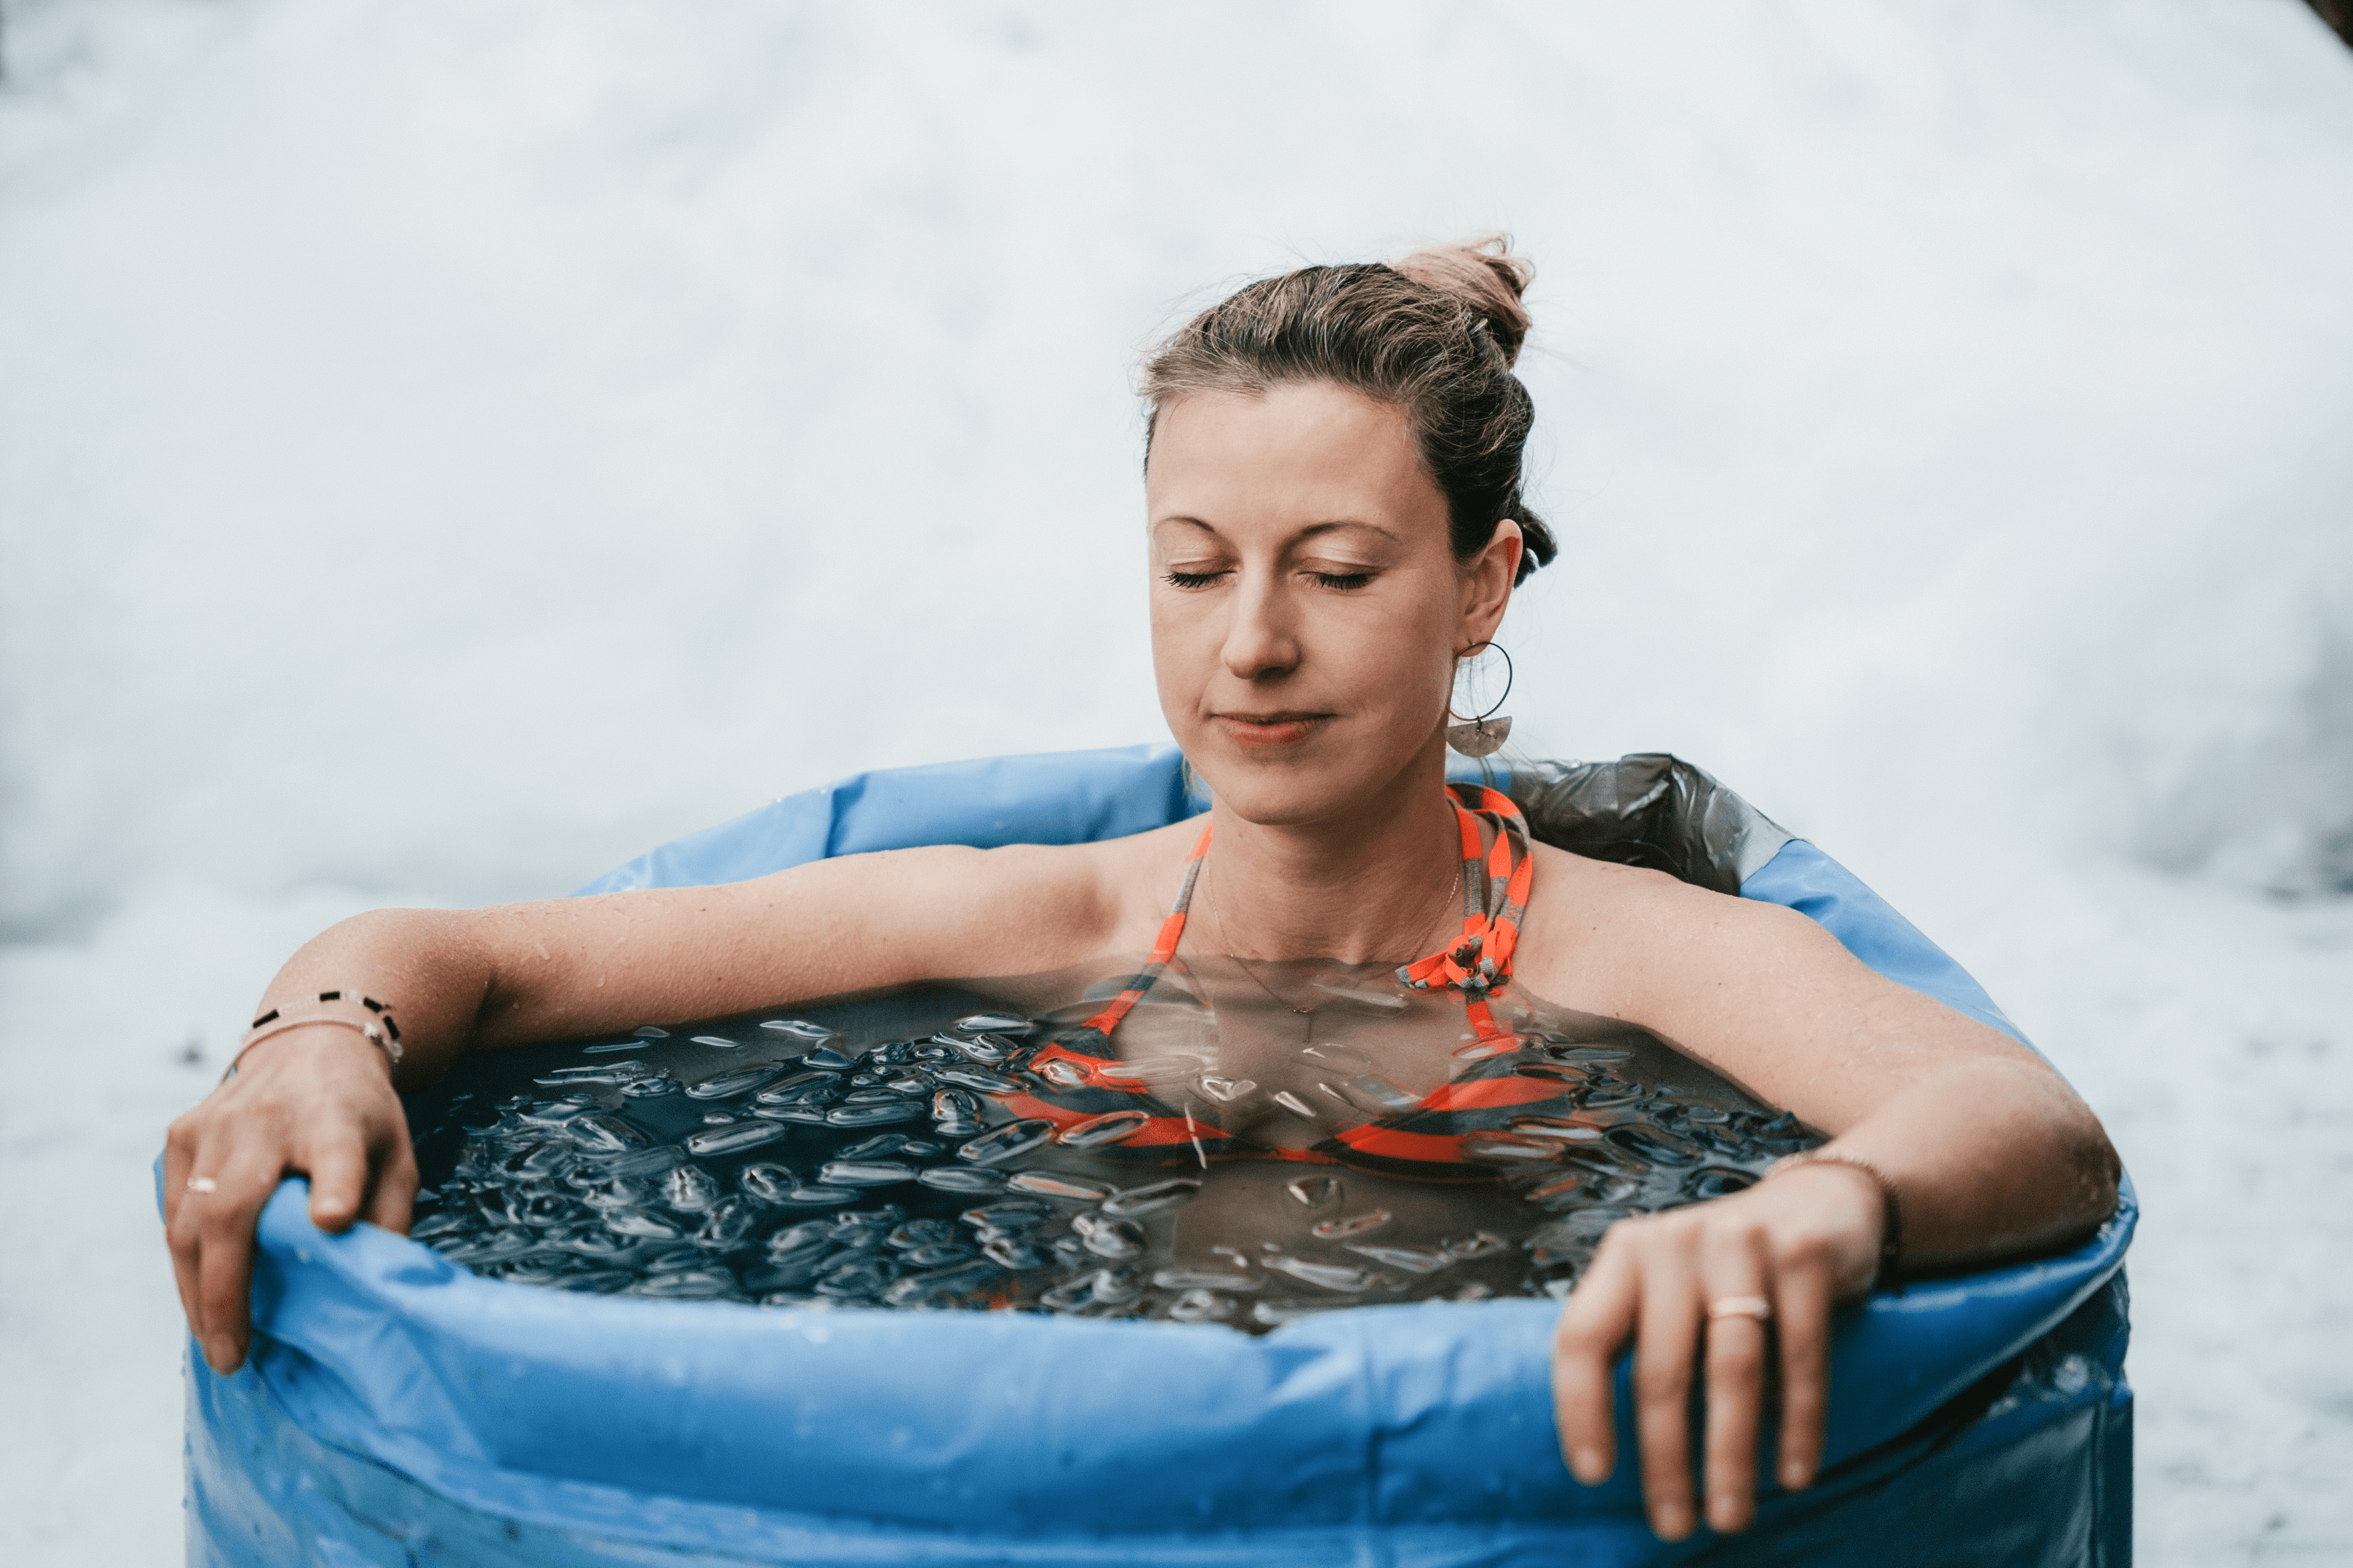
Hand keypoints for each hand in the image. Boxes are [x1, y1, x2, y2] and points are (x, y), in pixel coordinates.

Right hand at [163, 1026, 416, 1374]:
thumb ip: (388, 1215)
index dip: (335, 1188)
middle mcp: (267, 1120)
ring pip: (187, 1222)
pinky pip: (172, 1211)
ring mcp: (214, 1125)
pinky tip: (201, 1299)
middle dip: (226, 1290)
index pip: (334, 1154)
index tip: (333, 1220)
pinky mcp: (181, 1133)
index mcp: (335, 1119)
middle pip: (232, 1209)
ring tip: (216, 1343)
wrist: (311, 1047)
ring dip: (196, 1291)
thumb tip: (369, 1289)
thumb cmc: (361, 1118)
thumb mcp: (397, 1156)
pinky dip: (184, 1261)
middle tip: (233, 1353)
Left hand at [1549, 1163, 1882, 1538]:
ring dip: (1730, 1454)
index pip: (1583, 1336)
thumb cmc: (1722, 1268)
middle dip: (1665, 1458)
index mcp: (1624, 1254)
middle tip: (1675, 1524)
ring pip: (1731, 1370)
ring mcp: (1741, 1245)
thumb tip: (1607, 1448)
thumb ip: (1637, 1339)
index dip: (1580, 1408)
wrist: (1816, 1202)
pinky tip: (1794, 1474)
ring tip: (1731, 1516)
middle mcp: (1673, 1243)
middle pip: (1661, 1369)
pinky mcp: (1805, 1258)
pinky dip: (1798, 1423)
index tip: (1593, 1475)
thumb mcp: (1665, 1285)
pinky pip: (1800, 1357)